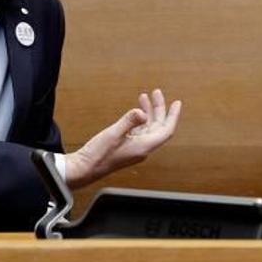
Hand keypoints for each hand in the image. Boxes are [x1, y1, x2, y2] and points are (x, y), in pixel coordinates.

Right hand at [64, 89, 180, 187]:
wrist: (84, 169)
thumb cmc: (98, 155)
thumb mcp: (114, 134)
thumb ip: (129, 121)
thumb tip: (142, 112)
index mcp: (144, 147)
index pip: (166, 130)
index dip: (173, 116)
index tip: (177, 103)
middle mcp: (142, 148)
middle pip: (158, 126)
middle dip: (159, 109)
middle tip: (156, 93)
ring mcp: (134, 148)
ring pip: (148, 127)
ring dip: (148, 112)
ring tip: (144, 97)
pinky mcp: (126, 147)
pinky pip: (139, 131)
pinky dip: (139, 119)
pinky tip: (135, 111)